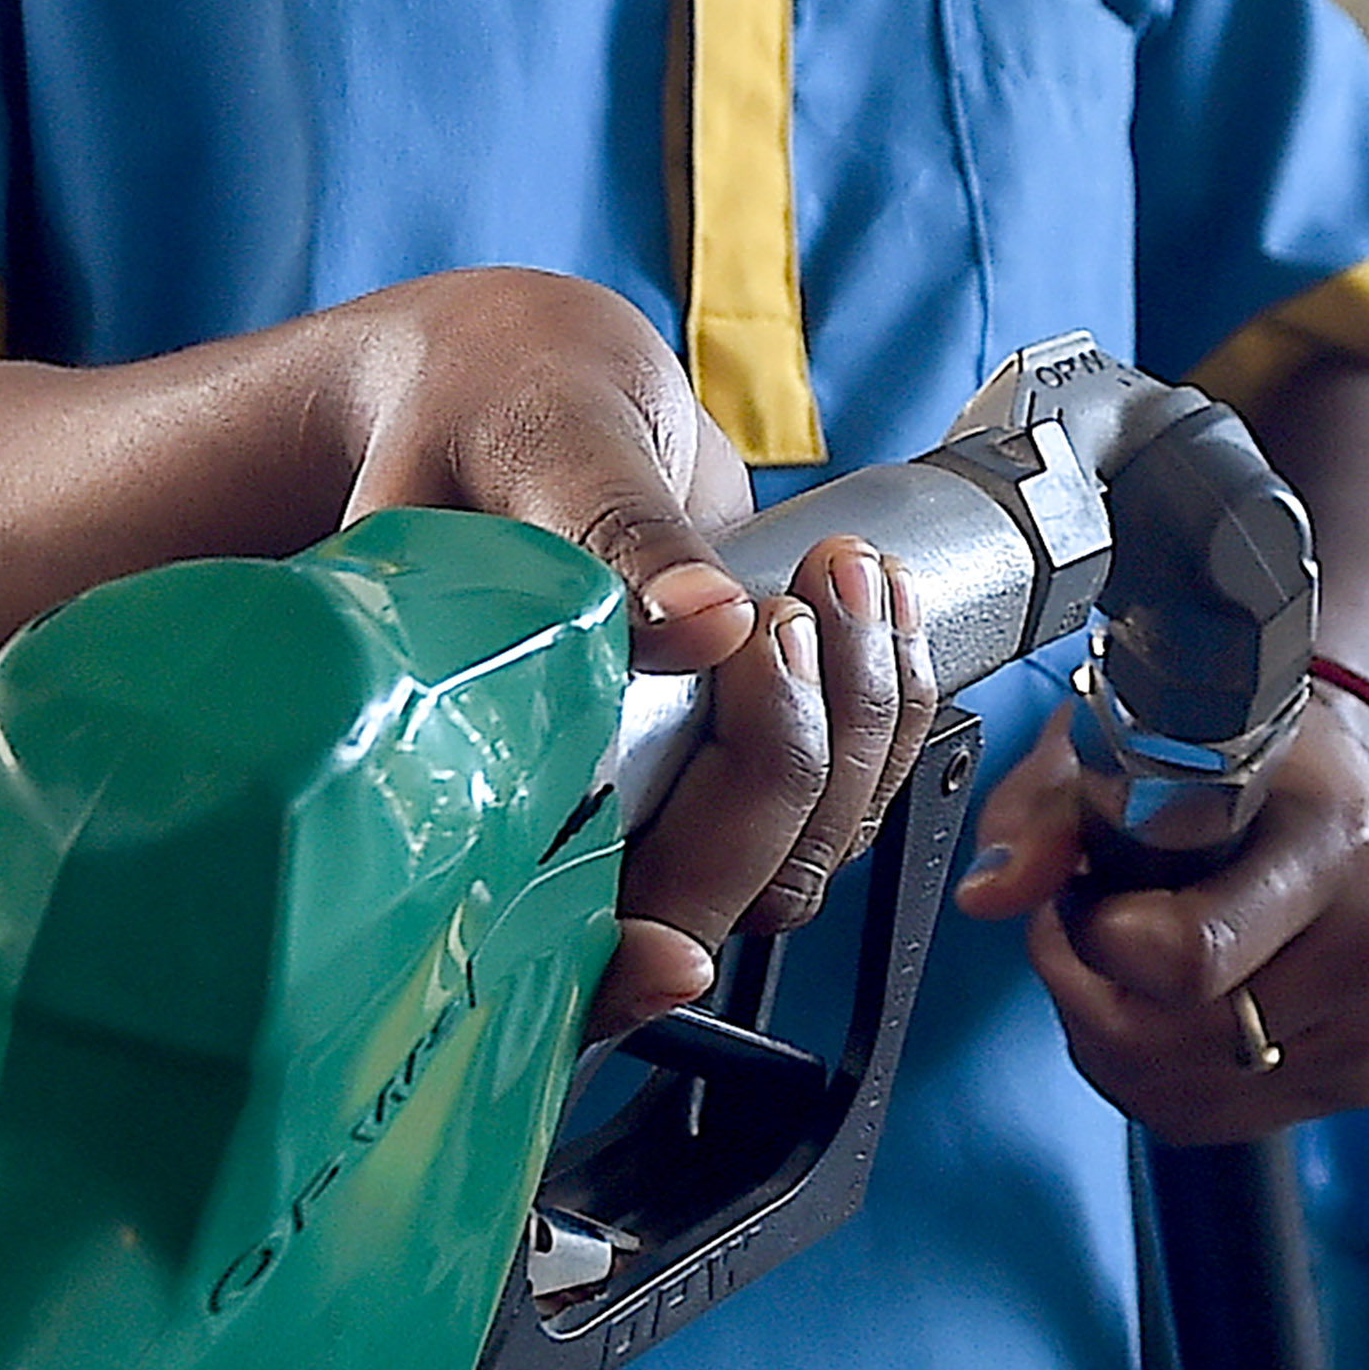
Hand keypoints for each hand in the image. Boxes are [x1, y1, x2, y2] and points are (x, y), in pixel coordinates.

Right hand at [318, 270, 935, 1022]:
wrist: (519, 388)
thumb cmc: (478, 415)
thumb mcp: (536, 447)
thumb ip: (613, 534)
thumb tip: (704, 623)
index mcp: (480, 797)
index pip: (556, 958)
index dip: (618, 981)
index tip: (668, 953)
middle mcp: (575, 828)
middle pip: (711, 905)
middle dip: (779, 772)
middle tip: (774, 622)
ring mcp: (669, 800)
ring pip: (797, 857)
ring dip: (856, 730)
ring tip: (846, 580)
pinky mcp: (743, 752)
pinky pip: (846, 787)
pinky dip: (891, 702)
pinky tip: (880, 599)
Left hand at [951, 681, 1368, 1143]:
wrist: (1344, 799)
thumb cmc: (1244, 769)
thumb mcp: (1132, 746)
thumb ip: (1047, 814)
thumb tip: (989, 893)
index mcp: (1333, 843)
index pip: (1191, 956)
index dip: (1100, 940)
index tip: (1085, 896)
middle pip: (1167, 1042)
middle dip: (1089, 991)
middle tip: (1087, 926)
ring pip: (1177, 1094)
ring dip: (1112, 1039)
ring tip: (1125, 962)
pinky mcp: (1367, 1076)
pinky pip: (1207, 1117)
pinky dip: (1155, 1076)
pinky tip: (1165, 1008)